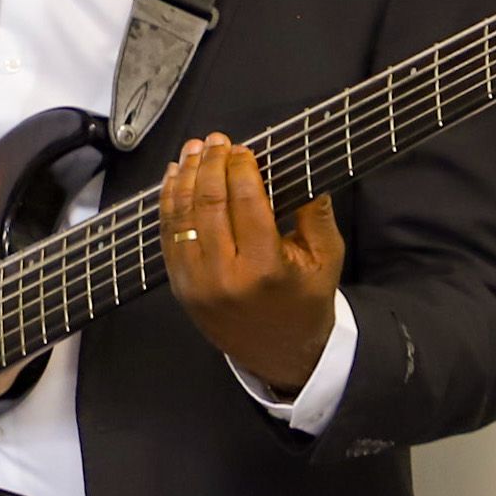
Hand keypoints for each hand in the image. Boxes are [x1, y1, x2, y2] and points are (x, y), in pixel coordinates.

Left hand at [159, 137, 341, 396]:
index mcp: (266, 268)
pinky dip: (169, 203)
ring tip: (194, 151)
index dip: (242, 168)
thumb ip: (317, 215)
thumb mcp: (327, 260)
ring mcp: (197, 282)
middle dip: (212, 164)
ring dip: (186, 177)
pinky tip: (176, 180)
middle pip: (210, 203)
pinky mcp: (180, 286)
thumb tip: (307, 173)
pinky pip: (168, 236)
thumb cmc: (305, 305)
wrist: (281, 353)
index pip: (248, 202)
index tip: (244, 149)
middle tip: (217, 141)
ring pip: (182, 216)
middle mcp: (226, 275)